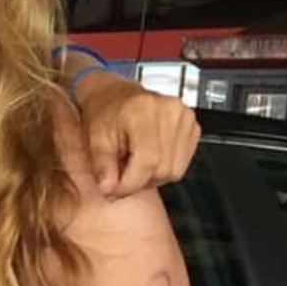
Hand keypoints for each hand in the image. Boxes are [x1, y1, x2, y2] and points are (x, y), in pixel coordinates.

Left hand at [77, 77, 199, 196]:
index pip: (148, 160)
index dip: (130, 183)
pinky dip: (163, 168)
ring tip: (132, 164)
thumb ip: (101, 165)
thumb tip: (108, 189)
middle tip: (119, 176)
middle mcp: (170, 111)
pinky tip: (147, 158)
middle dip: (138, 181)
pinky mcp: (192, 127)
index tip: (113, 191)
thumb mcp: (94, 137)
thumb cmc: (103, 112)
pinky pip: (182, 164)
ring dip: (151, 177)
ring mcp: (185, 118)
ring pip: (175, 171)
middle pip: (163, 169)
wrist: (113, 95)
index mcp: (143, 109)